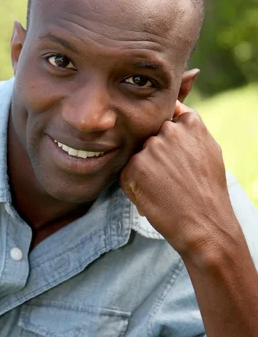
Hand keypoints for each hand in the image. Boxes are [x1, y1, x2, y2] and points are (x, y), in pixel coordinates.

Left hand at [120, 101, 234, 254]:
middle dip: (156, 154)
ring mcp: (150, 148)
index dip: (167, 135)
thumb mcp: (209, 150)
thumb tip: (174, 112)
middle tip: (171, 177)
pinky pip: (127, 171)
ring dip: (145, 169)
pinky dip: (135, 183)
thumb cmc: (208, 190)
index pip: (168, 115)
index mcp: (190, 122)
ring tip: (164, 188)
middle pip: (151, 137)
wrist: (203, 224)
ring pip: (139, 154)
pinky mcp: (133, 167)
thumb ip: (190, 129)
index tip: (172, 152)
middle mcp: (168, 131)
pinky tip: (153, 195)